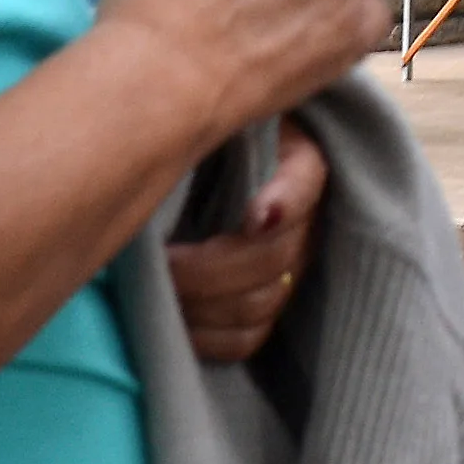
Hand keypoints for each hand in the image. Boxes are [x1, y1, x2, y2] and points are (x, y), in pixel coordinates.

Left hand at [165, 123, 327, 364]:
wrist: (196, 174)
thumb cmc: (197, 142)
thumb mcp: (211, 123)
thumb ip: (213, 131)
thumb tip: (236, 194)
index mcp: (299, 162)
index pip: (304, 185)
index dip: (285, 204)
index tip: (251, 219)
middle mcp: (305, 221)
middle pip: (273, 260)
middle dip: (207, 270)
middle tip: (158, 260)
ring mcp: (291, 270)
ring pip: (257, 305)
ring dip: (200, 305)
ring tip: (158, 287)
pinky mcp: (266, 306)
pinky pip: (245, 339)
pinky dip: (206, 338)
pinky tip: (173, 318)